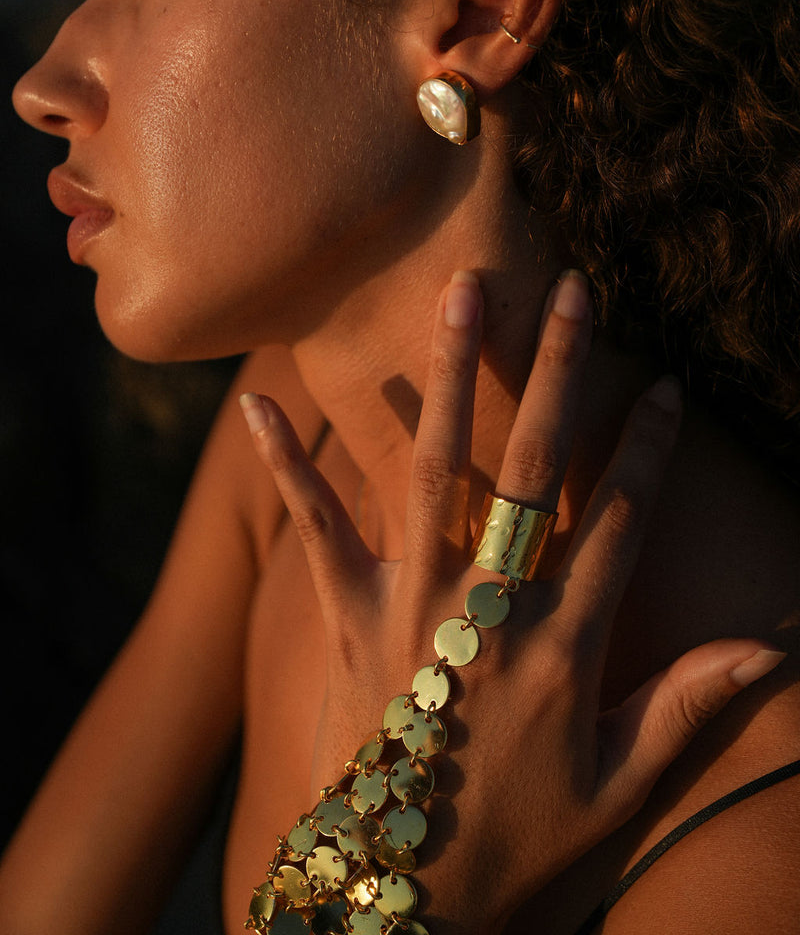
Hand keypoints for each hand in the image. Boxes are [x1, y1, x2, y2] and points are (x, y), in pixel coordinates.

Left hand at [240, 271, 782, 932]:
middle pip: (533, 468)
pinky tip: (257, 403)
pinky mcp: (346, 616)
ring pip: (436, 467)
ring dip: (450, 374)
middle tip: (568, 291)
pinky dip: (286, 467)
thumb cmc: (521, 844)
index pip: (618, 522)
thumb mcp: (619, 785)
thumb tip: (772, 647)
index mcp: (563, 645)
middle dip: (557, 372)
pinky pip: (313, 530)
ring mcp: (412, 605)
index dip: (646, 448)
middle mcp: (490, 608)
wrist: (402, 898)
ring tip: (459, 294)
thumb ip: (688, 705)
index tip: (664, 384)